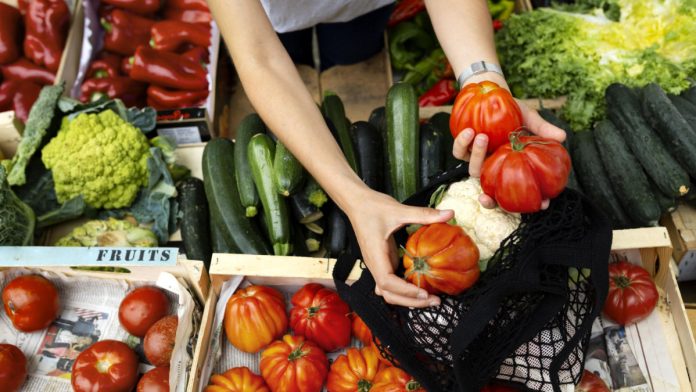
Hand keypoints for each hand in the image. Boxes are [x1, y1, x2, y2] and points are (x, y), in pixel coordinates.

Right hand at [344, 190, 453, 307]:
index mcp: (375, 255)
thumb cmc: (373, 207)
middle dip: (411, 301)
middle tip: (435, 301)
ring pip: (388, 292)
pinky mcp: (382, 263)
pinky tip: (420, 288)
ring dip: (407, 299)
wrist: (357, 204)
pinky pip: (391, 283)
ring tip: (429, 299)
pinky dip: (404, 290)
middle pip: (388, 294)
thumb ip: (424, 214)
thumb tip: (450, 213)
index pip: (387, 282)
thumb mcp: (399, 210)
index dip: (405, 291)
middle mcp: (375, 264)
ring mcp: (378, 265)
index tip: (424, 292)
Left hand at [452, 99, 566, 208]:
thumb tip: (563, 137)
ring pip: (474, 171)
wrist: (492, 96)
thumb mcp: (530, 119)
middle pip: (491, 192)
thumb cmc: (514, 110)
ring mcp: (478, 159)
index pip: (518, 192)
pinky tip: (469, 131)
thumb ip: (542, 129)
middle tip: (487, 198)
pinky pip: (459, 152)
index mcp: (511, 165)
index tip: (542, 205)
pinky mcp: (463, 148)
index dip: (527, 204)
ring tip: (483, 137)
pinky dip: (462, 143)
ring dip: (478, 157)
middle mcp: (495, 166)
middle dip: (489, 200)